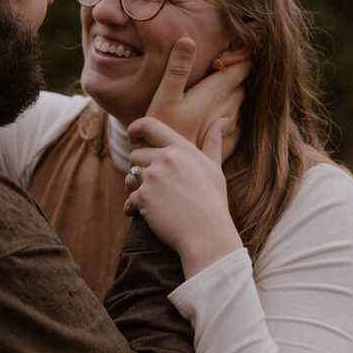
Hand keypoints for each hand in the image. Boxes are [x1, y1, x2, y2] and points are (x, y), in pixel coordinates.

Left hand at [125, 116, 243, 277]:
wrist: (207, 234)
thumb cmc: (213, 202)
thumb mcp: (214, 168)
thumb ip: (213, 142)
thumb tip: (223, 119)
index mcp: (181, 148)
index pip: (149, 125)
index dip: (135, 128)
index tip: (132, 136)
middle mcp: (165, 158)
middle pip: (136, 154)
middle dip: (138, 168)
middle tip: (149, 184)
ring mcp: (153, 177)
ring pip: (130, 176)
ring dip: (133, 187)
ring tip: (147, 199)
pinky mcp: (143, 197)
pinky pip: (129, 199)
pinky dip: (132, 208)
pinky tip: (144, 215)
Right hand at [145, 37, 249, 161]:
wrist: (168, 170)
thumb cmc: (162, 131)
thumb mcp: (164, 96)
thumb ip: (177, 69)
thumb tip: (188, 40)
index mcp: (215, 93)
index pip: (241, 68)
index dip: (244, 56)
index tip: (245, 46)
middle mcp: (227, 108)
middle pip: (241, 85)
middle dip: (238, 75)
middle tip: (229, 64)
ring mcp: (228, 129)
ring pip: (240, 105)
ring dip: (235, 95)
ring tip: (223, 88)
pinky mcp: (224, 145)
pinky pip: (236, 126)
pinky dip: (233, 116)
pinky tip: (222, 117)